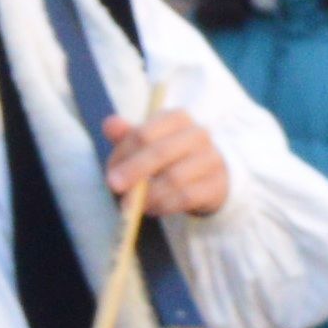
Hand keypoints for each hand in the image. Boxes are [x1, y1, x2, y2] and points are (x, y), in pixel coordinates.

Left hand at [104, 108, 231, 219]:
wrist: (210, 176)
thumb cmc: (171, 156)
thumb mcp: (147, 143)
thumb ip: (127, 135)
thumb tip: (109, 125)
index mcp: (177, 118)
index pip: (144, 134)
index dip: (123, 155)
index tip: (110, 173)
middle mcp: (197, 134)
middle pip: (160, 152)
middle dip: (133, 172)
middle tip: (115, 188)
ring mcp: (211, 159)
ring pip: (173, 178)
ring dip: (148, 194)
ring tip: (134, 204)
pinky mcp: (217, 185)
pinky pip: (186, 197)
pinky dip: (164, 206)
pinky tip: (152, 209)